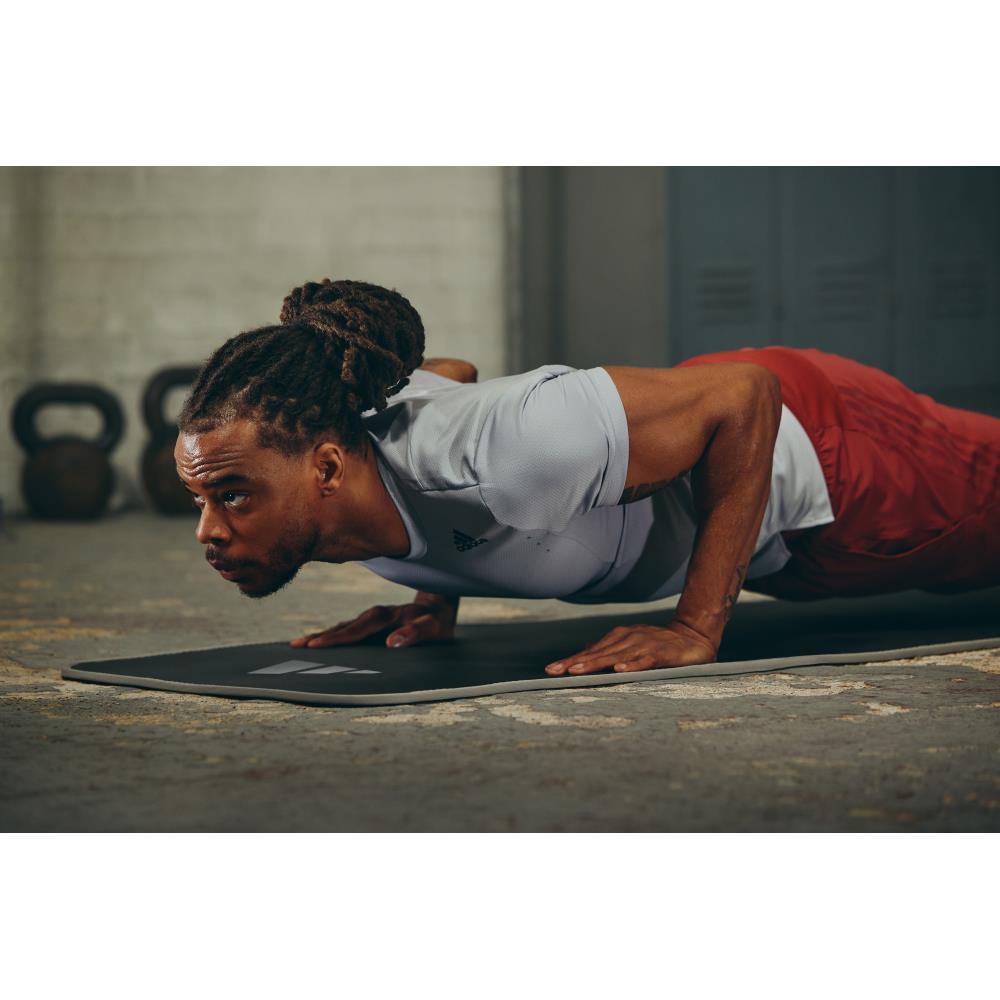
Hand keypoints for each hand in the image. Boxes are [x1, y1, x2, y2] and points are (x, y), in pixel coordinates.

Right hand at [290, 600, 457, 649]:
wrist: (439, 604)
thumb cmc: (437, 622)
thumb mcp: (433, 627)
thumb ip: (415, 632)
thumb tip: (391, 643)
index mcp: (392, 617)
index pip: (361, 629)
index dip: (338, 638)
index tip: (317, 646)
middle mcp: (379, 614)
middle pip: (348, 626)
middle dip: (324, 637)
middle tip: (300, 647)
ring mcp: (372, 617)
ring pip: (344, 626)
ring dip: (323, 635)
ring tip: (298, 644)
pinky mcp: (370, 621)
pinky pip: (346, 627)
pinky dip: (330, 634)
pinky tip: (313, 641)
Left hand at [544, 620, 717, 675]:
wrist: (694, 636)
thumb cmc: (659, 644)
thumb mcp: (630, 645)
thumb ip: (609, 650)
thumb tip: (584, 651)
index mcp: (618, 639)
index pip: (590, 652)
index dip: (570, 660)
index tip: (550, 670)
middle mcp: (627, 639)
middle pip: (598, 654)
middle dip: (575, 663)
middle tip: (554, 672)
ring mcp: (644, 645)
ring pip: (615, 657)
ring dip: (596, 664)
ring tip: (576, 672)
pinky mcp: (661, 654)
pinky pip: (644, 661)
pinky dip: (632, 665)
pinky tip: (619, 671)